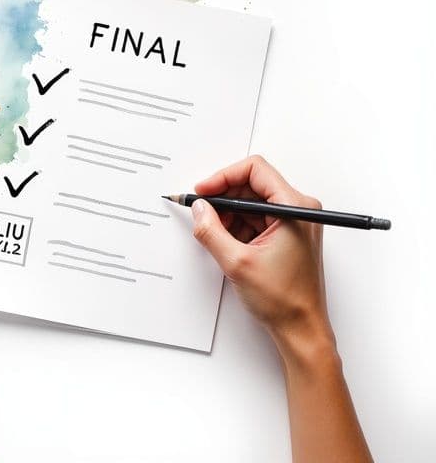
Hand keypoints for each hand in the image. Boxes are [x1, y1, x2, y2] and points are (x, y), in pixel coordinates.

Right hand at [190, 155, 333, 359]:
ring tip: (212, 235)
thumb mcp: (236, 263)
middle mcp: (298, 210)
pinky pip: (254, 219)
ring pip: (250, 204)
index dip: (223, 177)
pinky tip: (225, 243)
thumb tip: (198, 209)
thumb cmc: (283, 299)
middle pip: (251, 185)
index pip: (255, 170)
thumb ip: (211, 231)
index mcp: (295, 209)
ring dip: (227, 215)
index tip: (202, 192)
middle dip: (222, 198)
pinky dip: (235, 227)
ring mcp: (293, 223)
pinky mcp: (285, 235)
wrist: (300, 328)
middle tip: (199, 212)